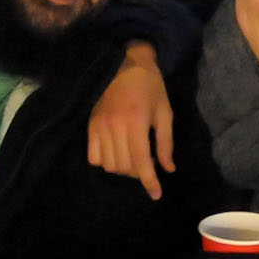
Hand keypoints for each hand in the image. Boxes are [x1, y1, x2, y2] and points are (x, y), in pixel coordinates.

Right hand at [86, 42, 175, 199]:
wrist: (124, 64)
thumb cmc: (150, 87)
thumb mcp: (165, 112)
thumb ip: (165, 143)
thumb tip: (168, 169)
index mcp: (136, 122)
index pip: (140, 162)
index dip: (149, 181)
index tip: (156, 195)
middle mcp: (115, 126)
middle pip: (124, 167)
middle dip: (139, 172)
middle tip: (149, 163)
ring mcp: (99, 127)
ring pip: (109, 165)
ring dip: (124, 168)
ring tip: (134, 157)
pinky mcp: (90, 126)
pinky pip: (94, 157)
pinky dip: (106, 162)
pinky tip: (117, 153)